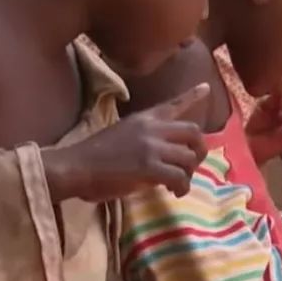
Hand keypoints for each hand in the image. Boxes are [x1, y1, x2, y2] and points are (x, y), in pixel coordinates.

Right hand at [42, 84, 209, 201]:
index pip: (172, 104)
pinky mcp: (149, 167)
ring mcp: (152, 147)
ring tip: (179, 184)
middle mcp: (152, 128)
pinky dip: (182, 187)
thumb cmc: (93, 156)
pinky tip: (176, 192)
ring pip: (188, 157)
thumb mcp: (122, 134)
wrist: (75, 166)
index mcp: (144, 118)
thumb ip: (145, 138)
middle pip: (193, 131)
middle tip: (193, 164)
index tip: (206, 88)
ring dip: (189, 173)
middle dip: (199, 149)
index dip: (192, 96)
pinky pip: (179, 177)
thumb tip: (164, 155)